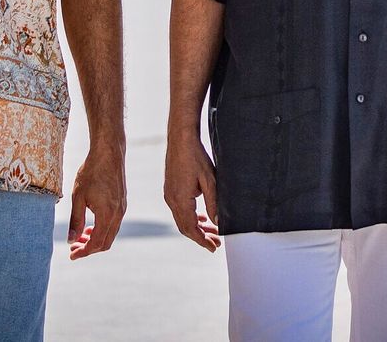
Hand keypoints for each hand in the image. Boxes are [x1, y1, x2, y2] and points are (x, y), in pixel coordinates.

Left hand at [67, 144, 125, 259]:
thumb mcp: (78, 197)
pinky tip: (91, 224)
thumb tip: (71, 239)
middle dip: (89, 248)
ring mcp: (122, 209)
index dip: (83, 252)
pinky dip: (102, 229)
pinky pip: (114, 224)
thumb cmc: (91, 172)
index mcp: (107, 215)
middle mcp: (118, 214)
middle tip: (73, 246)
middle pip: (105, 243)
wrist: (108, 153)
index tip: (71, 254)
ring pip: (110, 234)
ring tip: (80, 235)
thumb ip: (75, 220)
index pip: (96, 244)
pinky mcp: (122, 203)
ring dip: (96, 239)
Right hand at [163, 133, 220, 250]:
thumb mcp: (210, 181)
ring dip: (197, 227)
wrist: (181, 139)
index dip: (202, 240)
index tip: (214, 247)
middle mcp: (171, 200)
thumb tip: (218, 223)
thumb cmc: (196, 157)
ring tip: (212, 232)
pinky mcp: (170, 189)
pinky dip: (191, 217)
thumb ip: (213, 204)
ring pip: (182, 219)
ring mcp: (169, 195)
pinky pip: (179, 210)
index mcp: (180, 200)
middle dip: (201, 237)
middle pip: (185, 227)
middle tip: (216, 243)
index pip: (191, 229)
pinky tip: (201, 218)